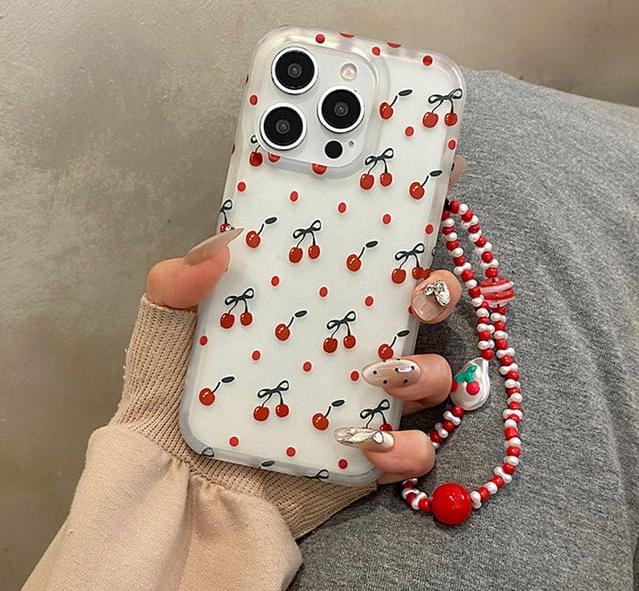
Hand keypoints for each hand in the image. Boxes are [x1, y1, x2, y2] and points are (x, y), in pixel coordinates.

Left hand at [145, 156, 465, 485]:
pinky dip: (405, 448)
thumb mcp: (169, 325)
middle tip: (419, 292)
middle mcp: (350, 342)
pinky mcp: (367, 453)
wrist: (176, 484)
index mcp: (315, 301)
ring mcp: (364, 398)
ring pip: (433, 375)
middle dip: (440, 291)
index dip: (408, 219)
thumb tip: (223, 242)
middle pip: (423, 309)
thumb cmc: (175, 394)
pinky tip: (368, 443)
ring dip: (425, 370)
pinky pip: (414, 450)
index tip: (435, 183)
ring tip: (379, 372)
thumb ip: (181, 279)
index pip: (372, 254)